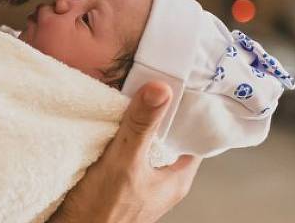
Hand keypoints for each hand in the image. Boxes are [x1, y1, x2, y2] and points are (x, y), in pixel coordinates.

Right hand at [50, 82, 200, 222]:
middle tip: (146, 84)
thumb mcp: (125, 160)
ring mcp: (139, 181)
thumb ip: (142, 125)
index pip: (191, 137)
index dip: (186, 111)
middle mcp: (161, 180)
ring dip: (132, 124)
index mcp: (177, 179)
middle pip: (164, 137)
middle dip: (153, 113)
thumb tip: (161, 89)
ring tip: (125, 99)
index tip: (175, 86)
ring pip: (141, 143)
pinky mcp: (117, 180)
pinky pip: (122, 150)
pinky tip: (105, 124)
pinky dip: (115, 136)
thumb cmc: (104, 210)